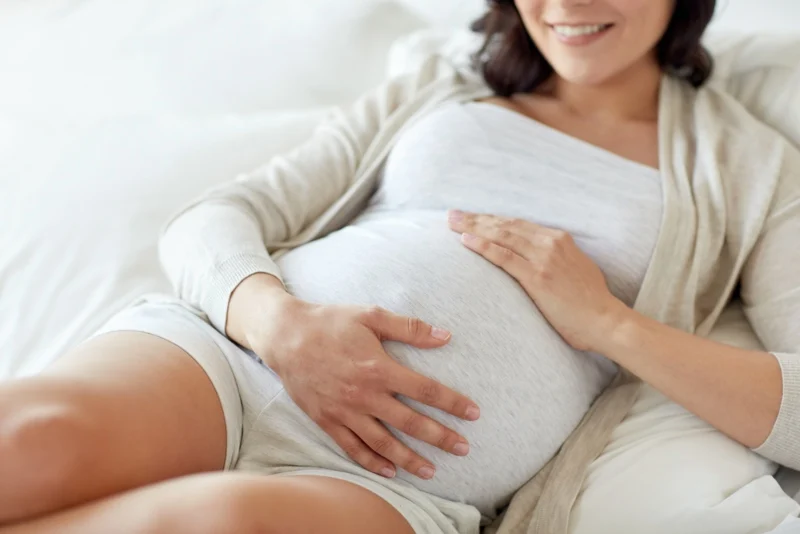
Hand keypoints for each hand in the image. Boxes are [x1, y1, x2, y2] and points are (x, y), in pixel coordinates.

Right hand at [227, 274, 480, 479]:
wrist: (284, 335)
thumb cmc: (330, 322)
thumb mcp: (371, 315)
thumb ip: (410, 328)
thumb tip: (446, 336)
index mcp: (378, 368)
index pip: (425, 390)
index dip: (452, 402)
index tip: (473, 413)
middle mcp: (364, 395)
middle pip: (410, 423)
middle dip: (440, 437)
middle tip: (463, 448)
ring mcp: (344, 411)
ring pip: (383, 442)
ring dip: (410, 459)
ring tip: (432, 470)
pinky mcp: (327, 420)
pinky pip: (352, 448)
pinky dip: (372, 462)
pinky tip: (389, 471)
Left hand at [447, 211, 626, 352]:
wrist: (605, 321)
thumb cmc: (590, 302)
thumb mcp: (574, 269)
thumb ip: (555, 259)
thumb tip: (537, 260)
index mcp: (559, 239)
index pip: (517, 224)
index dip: (492, 219)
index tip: (472, 217)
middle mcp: (550, 242)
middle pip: (505, 225)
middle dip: (476, 218)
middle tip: (452, 214)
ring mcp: (544, 258)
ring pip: (501, 236)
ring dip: (473, 227)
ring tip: (452, 223)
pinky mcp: (538, 277)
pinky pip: (504, 257)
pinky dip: (483, 247)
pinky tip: (465, 241)